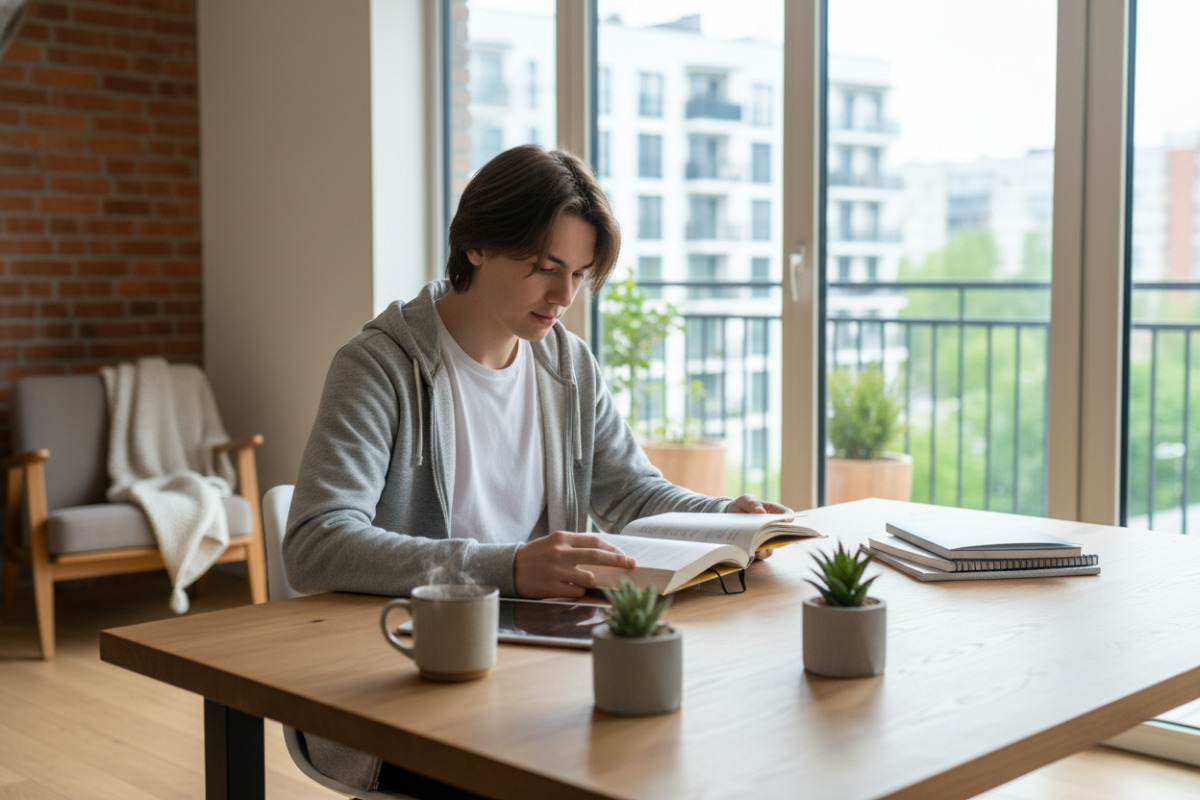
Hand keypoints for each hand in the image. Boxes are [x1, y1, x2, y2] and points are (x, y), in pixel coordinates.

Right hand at [513, 531, 635, 598]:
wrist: (508, 568)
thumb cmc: (535, 556)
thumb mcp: (553, 543)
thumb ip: (574, 546)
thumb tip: (602, 552)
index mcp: (563, 538)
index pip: (595, 542)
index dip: (613, 549)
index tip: (625, 555)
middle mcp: (561, 552)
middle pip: (597, 556)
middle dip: (618, 560)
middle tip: (632, 565)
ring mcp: (556, 570)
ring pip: (588, 578)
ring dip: (592, 581)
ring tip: (584, 582)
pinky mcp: (551, 587)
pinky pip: (576, 592)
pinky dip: (578, 592)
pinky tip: (568, 589)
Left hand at [726, 494, 793, 559]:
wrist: (730, 516)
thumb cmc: (742, 506)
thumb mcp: (746, 500)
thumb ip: (753, 504)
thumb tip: (761, 512)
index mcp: (773, 511)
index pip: (786, 514)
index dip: (789, 517)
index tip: (788, 520)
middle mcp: (773, 526)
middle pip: (784, 532)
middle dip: (781, 536)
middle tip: (772, 536)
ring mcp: (767, 537)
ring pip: (776, 544)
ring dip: (770, 546)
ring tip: (761, 545)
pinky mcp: (760, 546)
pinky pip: (765, 553)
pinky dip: (762, 554)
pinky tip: (756, 551)